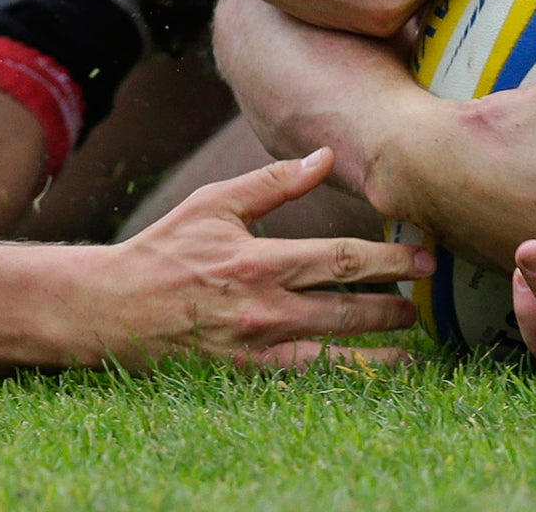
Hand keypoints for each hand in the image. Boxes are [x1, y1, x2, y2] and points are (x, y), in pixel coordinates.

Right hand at [92, 147, 430, 369]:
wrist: (109, 308)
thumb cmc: (165, 249)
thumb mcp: (216, 204)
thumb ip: (274, 183)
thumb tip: (324, 156)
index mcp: (262, 261)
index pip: (342, 260)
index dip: (389, 260)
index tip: (423, 260)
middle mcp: (264, 307)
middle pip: (346, 307)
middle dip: (394, 304)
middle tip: (427, 299)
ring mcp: (254, 347)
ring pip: (331, 350)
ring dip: (377, 349)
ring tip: (412, 345)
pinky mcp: (241, 376)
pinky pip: (300, 379)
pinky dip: (338, 378)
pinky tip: (367, 378)